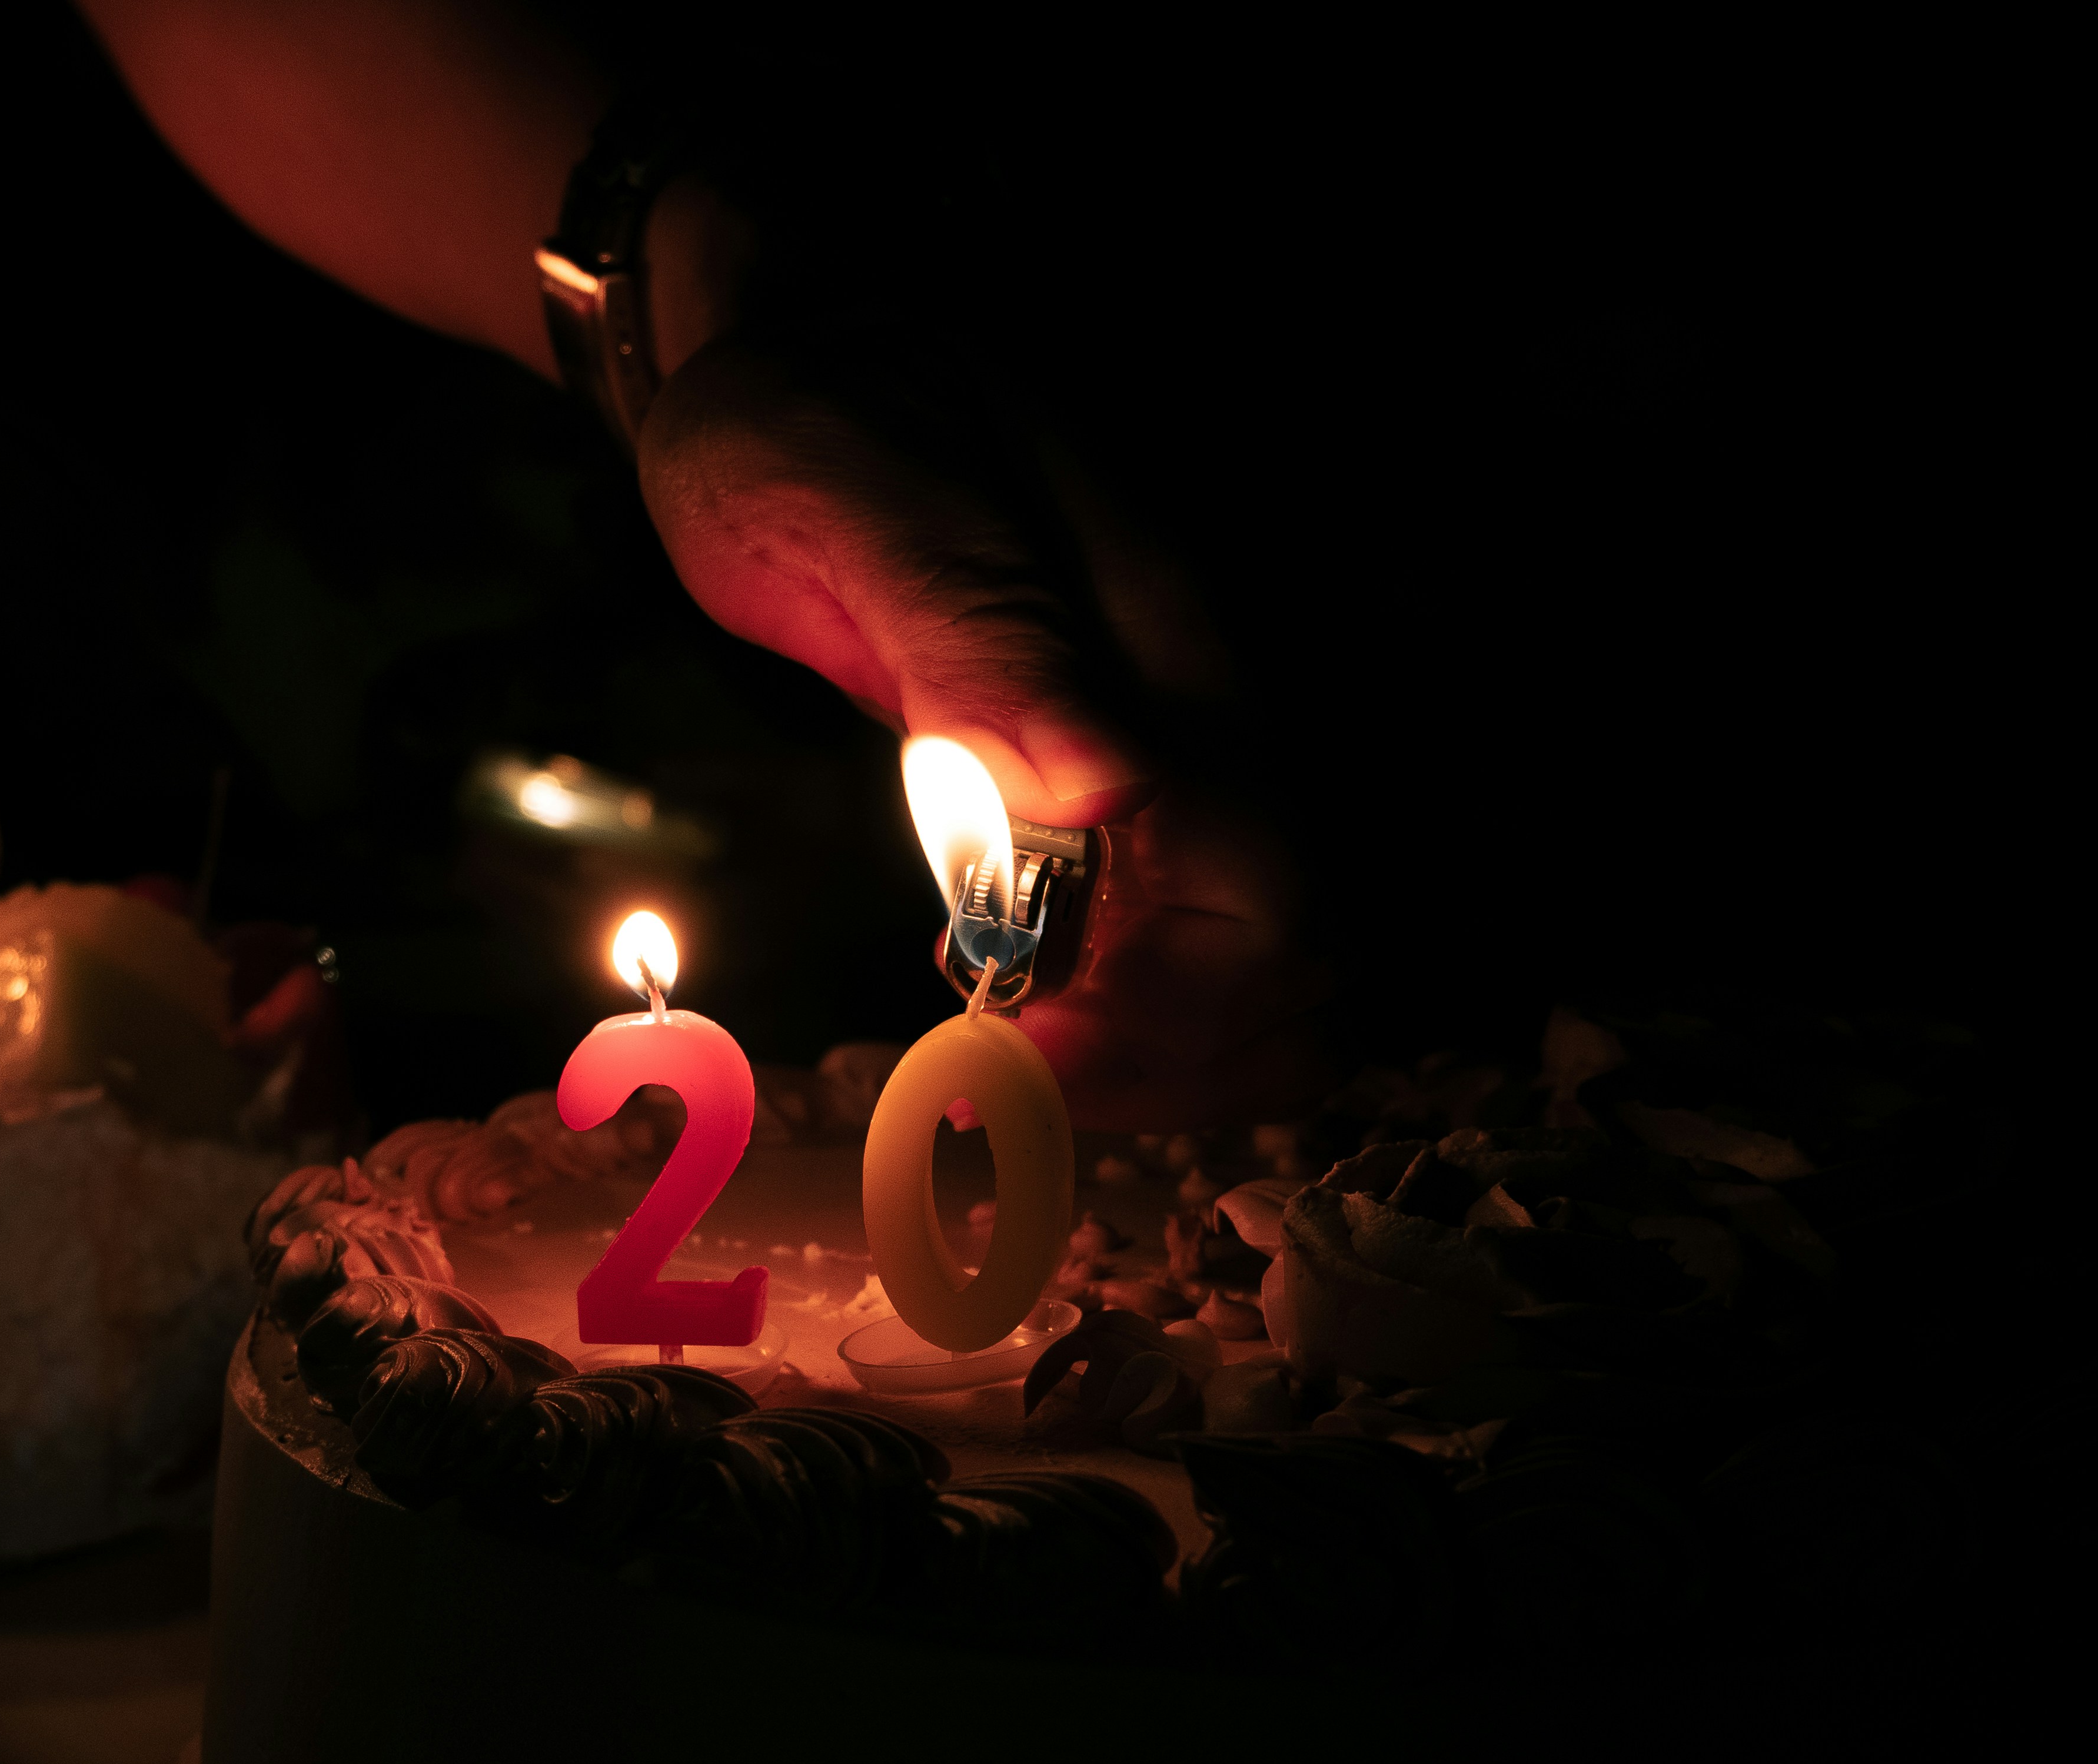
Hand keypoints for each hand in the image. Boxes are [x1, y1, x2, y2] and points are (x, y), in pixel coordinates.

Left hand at [635, 334, 1335, 1130]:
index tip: (1012, 1076)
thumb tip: (1103, 781)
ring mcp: (1198, 726)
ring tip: (1003, 1063)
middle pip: (1294, 947)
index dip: (1161, 1012)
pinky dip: (1142, 1003)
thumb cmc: (805, 413)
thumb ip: (978, 639)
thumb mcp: (846, 500)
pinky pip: (1206, 919)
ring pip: (1274, 955)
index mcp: (1166, 632)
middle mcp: (1217, 689)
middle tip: (990, 1097)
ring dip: (1162, 1047)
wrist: (803, 332)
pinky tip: (1026, 1000)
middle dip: (1165, 1059)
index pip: (1258, 878)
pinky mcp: (1155, 755)